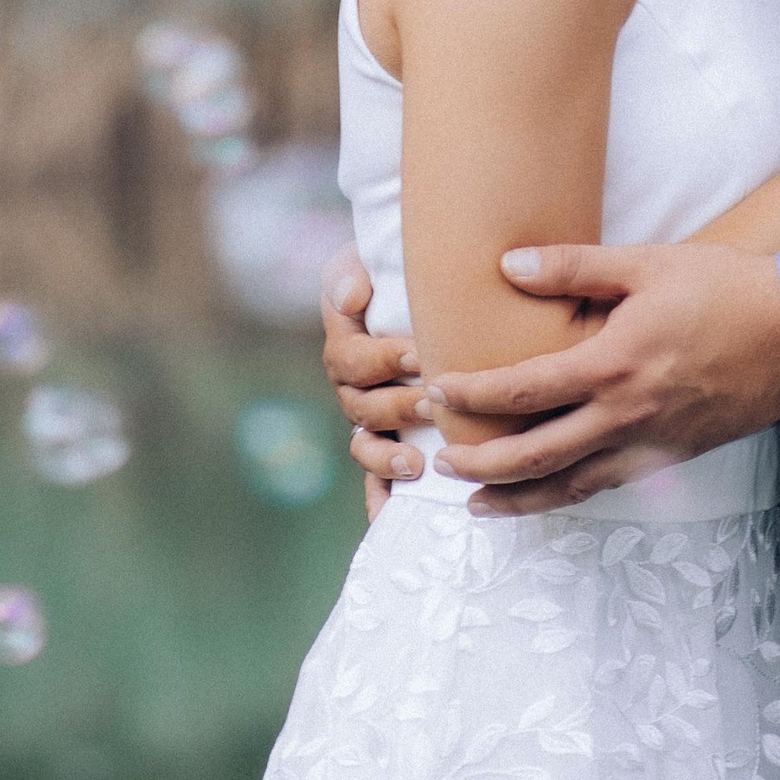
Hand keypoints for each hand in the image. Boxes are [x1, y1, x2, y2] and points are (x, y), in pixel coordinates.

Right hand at [321, 250, 427, 489]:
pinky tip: (394, 519)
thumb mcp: (371, 260)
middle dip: (395, 406)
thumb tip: (354, 298)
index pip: (352, 359)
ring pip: (365, 446)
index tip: (417, 353)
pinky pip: (375, 483)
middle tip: (432, 402)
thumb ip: (352, 274)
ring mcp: (370, 420)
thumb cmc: (403, 273)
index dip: (380, 359)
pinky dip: (381, 501)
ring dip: (387, 457)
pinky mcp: (390, 445)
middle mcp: (353, 386)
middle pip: (360, 407)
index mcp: (347, 343)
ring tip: (417, 463)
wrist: (428, 287)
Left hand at [427, 241, 779, 513]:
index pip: (522, 390)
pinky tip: (548, 494)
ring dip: (517, 499)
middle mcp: (627, 415)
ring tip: (476, 504)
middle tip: (441, 461)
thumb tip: (510, 264)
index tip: (437, 389)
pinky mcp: (675, 457)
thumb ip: (575, 266)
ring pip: (570, 487)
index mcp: (613, 365)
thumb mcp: (647, 263)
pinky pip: (609, 485)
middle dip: (481, 463)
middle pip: (535, 456)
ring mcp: (652, 444)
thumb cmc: (727, 287)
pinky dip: (569, 496)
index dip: (472, 394)